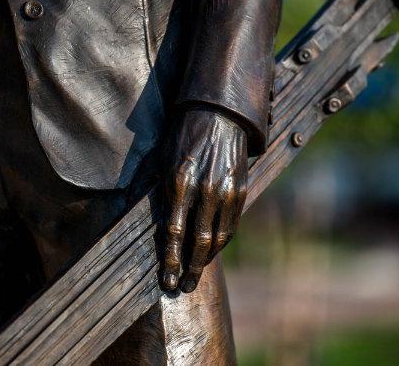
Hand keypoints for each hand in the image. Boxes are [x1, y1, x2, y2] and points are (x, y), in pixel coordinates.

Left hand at [162, 108, 246, 292]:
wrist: (219, 113)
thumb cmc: (184, 135)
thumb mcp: (164, 159)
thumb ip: (160, 193)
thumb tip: (158, 226)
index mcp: (180, 181)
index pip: (173, 231)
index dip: (170, 259)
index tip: (166, 279)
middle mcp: (205, 189)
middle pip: (197, 240)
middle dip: (188, 267)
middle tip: (182, 286)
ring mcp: (226, 190)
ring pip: (217, 237)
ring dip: (205, 260)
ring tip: (196, 274)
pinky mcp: (240, 189)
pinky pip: (231, 224)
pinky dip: (221, 242)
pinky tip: (212, 251)